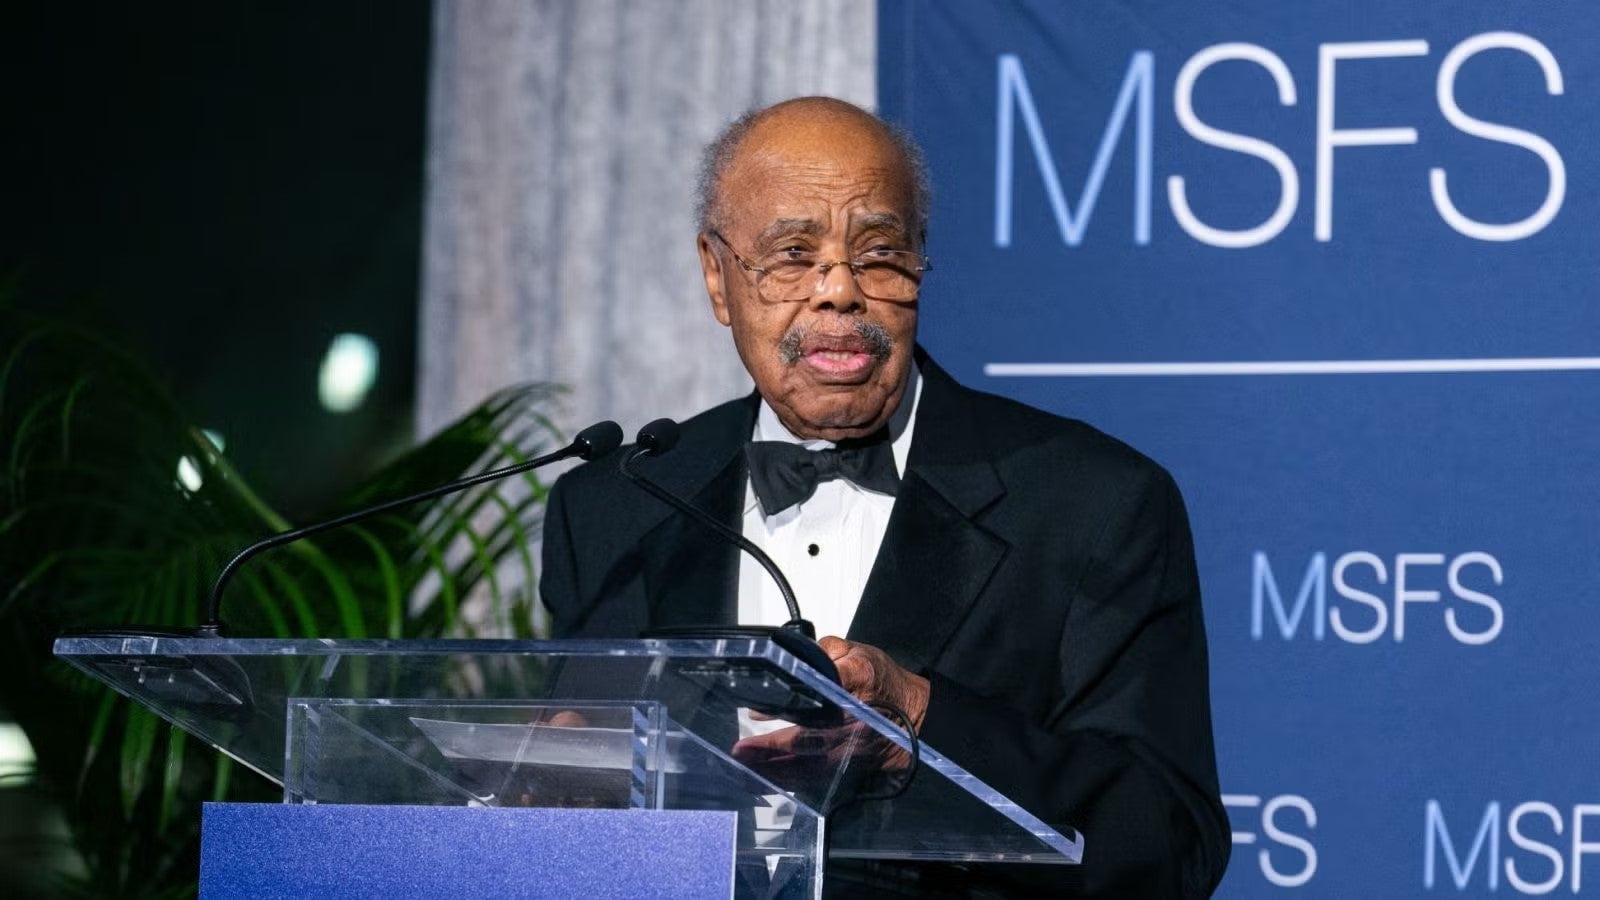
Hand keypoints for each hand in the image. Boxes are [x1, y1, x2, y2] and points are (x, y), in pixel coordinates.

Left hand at [732, 637, 928, 779]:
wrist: (914, 717)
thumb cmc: (885, 683)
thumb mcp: (861, 652)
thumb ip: (828, 649)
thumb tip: (798, 653)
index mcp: (857, 685)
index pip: (820, 692)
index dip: (789, 703)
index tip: (760, 710)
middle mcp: (851, 722)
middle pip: (807, 738)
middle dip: (770, 748)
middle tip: (740, 751)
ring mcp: (848, 749)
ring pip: (806, 765)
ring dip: (772, 770)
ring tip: (742, 769)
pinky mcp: (845, 766)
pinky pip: (812, 778)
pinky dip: (786, 781)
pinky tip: (763, 781)